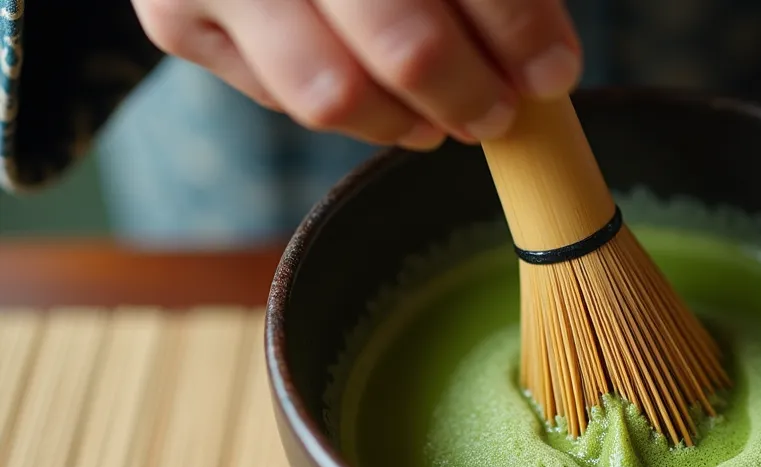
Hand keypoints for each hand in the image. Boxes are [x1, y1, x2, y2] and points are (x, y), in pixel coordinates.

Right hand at [131, 0, 581, 147]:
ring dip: (405, 122)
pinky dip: (346, 110)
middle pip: (404, 44)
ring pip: (333, 95)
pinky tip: (372, 91)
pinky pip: (283, 100)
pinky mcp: (176, 17)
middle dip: (466, 92)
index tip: (552, 72)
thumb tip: (546, 65)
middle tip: (496, 112)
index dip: (519, 30)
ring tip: (441, 120)